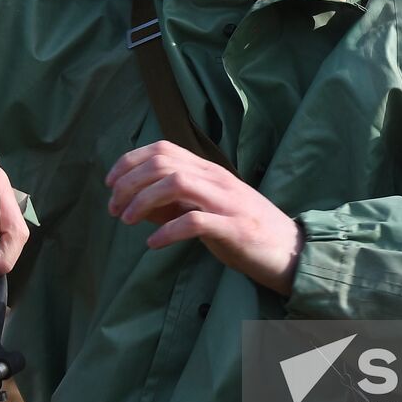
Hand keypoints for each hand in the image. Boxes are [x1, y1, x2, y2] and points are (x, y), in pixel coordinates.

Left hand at [105, 141, 303, 294]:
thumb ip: (173, 205)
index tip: (110, 183)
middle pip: (163, 162)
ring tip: (127, 221)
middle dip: (129, 182)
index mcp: (209, 171)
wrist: (291, 252)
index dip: (130, 161)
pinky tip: (153, 244)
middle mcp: (217, 179)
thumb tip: (135, 205)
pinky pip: (195, 221)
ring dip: (143, 201)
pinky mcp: (235, 228)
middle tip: (113, 208)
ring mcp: (227, 201)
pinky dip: (167, 230)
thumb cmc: (244, 231)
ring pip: (176, 182)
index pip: (163, 149)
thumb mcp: (205, 212)